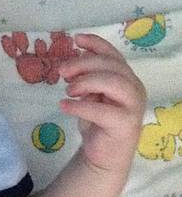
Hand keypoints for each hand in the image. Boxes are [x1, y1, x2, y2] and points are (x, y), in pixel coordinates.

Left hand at [58, 33, 146, 172]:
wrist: (104, 156)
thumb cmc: (98, 123)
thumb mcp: (91, 96)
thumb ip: (87, 79)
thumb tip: (72, 62)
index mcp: (126, 78)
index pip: (114, 55)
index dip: (96, 44)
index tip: (76, 39)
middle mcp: (134, 89)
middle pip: (112, 66)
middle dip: (85, 64)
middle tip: (62, 71)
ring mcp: (132, 106)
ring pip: (114, 83)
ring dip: (87, 82)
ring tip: (68, 90)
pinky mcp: (124, 125)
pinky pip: (103, 111)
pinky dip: (80, 106)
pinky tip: (64, 106)